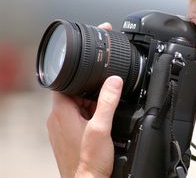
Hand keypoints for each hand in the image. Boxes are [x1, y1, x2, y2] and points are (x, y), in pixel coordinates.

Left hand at [47, 23, 121, 177]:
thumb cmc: (89, 163)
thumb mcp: (102, 128)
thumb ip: (108, 101)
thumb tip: (114, 80)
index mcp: (61, 111)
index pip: (64, 78)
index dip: (76, 66)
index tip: (88, 55)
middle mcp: (58, 117)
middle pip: (74, 89)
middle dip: (91, 85)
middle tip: (109, 88)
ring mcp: (62, 125)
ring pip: (78, 101)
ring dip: (93, 100)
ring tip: (107, 110)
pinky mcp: (69, 133)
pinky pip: (80, 113)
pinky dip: (91, 111)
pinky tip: (103, 120)